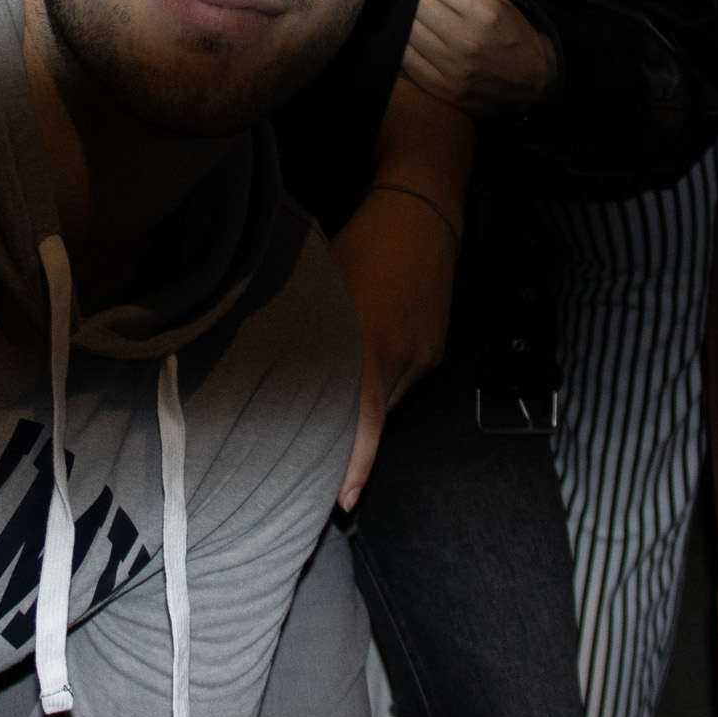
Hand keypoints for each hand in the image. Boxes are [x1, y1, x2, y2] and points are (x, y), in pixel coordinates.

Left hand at [328, 182, 458, 509]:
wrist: (421, 215)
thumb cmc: (359, 244)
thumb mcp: (326, 286)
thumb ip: (314, 335)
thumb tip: (282, 373)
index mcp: (366, 336)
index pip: (363, 416)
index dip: (355, 462)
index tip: (344, 501)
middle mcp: (400, 353)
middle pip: (372, 418)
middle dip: (348, 439)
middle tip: (315, 461)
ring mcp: (423, 354)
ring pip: (388, 402)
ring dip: (364, 404)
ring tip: (337, 392)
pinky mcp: (435, 351)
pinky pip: (403, 382)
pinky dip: (383, 380)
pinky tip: (370, 354)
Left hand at [402, 0, 555, 115]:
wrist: (531, 84)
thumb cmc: (509, 29)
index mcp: (482, 10)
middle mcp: (464, 39)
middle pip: (413, 1)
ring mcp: (449, 67)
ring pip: (403, 27)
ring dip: (396, 11)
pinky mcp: (436, 87)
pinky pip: (402, 55)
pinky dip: (398, 38)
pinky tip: (402, 28)